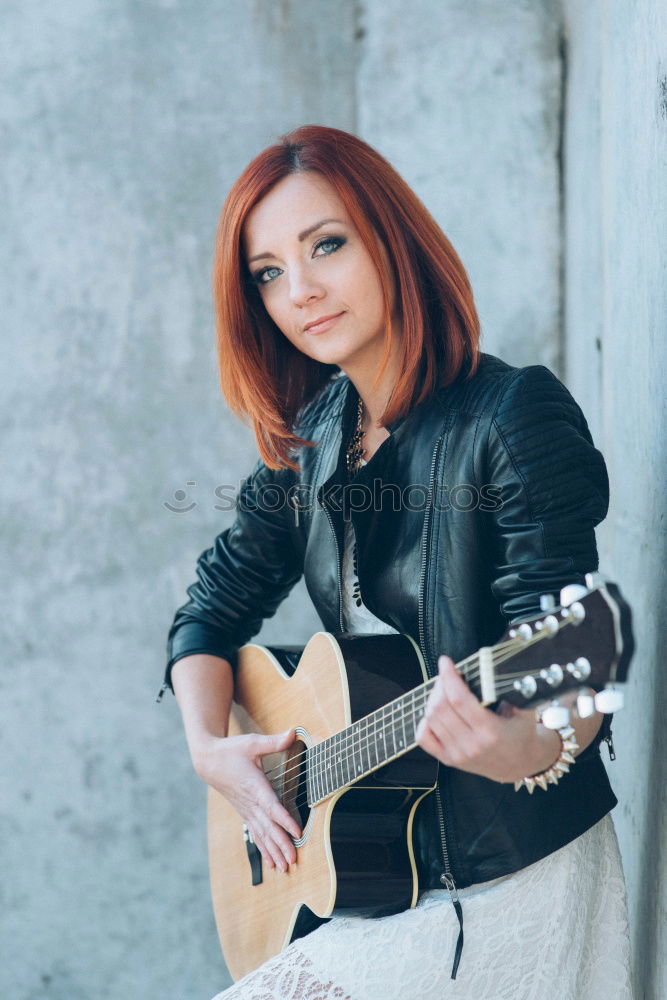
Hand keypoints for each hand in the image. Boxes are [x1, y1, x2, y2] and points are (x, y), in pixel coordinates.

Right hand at [193, 729, 301, 871]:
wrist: (208, 761)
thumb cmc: (232, 750)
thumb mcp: (252, 743)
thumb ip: (274, 741)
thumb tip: (294, 731)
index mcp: (254, 786)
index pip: (271, 806)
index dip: (284, 820)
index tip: (296, 832)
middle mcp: (250, 802)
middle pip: (268, 827)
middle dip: (281, 844)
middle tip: (294, 860)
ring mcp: (247, 810)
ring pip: (262, 835)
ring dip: (274, 851)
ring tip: (286, 868)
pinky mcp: (245, 813)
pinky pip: (256, 834)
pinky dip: (265, 849)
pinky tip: (272, 863)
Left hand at [415, 656, 560, 783]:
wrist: (520, 764)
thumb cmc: (521, 733)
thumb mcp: (524, 710)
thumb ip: (513, 690)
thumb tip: (495, 667)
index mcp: (491, 731)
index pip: (459, 699)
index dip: (449, 677)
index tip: (446, 662)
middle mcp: (472, 745)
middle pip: (440, 707)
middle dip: (440, 684)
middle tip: (447, 675)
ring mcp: (458, 754)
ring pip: (431, 719)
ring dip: (433, 698)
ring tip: (443, 690)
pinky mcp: (449, 759)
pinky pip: (424, 737)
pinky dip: (425, 720)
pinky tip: (435, 711)